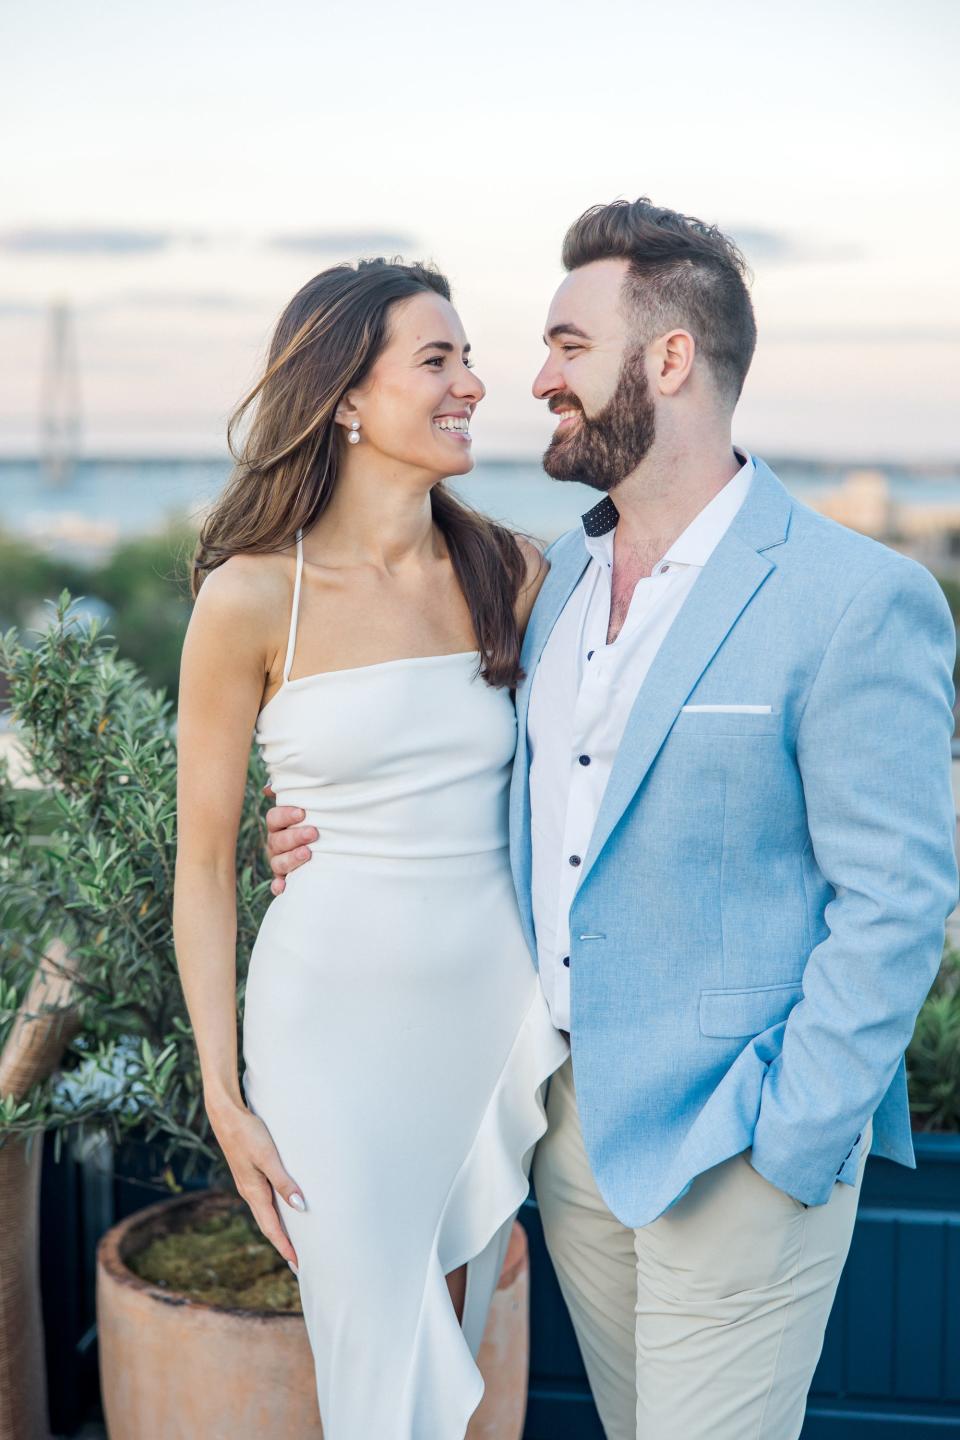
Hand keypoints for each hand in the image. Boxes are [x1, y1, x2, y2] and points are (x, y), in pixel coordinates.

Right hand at [206, 1095, 304, 1269]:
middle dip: (283, 1244)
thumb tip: (300, 1206)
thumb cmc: (247, 1133)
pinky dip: (274, 1212)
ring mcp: (248, 1183)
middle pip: (268, 1225)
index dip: (286, 1247)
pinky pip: (264, 1200)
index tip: (298, 1264)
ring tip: (293, 1241)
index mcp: (253, 1192)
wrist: (224, 1115)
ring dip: (278, 1229)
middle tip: (298, 1262)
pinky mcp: (249, 1173)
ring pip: (265, 1213)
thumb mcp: (268, 1157)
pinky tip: (282, 1208)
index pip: (272, 1228)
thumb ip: (284, 1181)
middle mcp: (249, 1192)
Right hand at [263, 783, 318, 895]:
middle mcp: (276, 842)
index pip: (274, 818)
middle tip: (313, 833)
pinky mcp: (285, 878)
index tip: (302, 813)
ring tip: (307, 854)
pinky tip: (282, 888)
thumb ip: (293, 793)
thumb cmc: (315, 816)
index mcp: (278, 824)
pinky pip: (278, 884)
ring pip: (277, 862)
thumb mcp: (307, 802)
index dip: (286, 815)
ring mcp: (279, 860)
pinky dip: (278, 886)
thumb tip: (269, 789)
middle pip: (277, 840)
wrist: (325, 837)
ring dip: (290, 859)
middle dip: (294, 836)